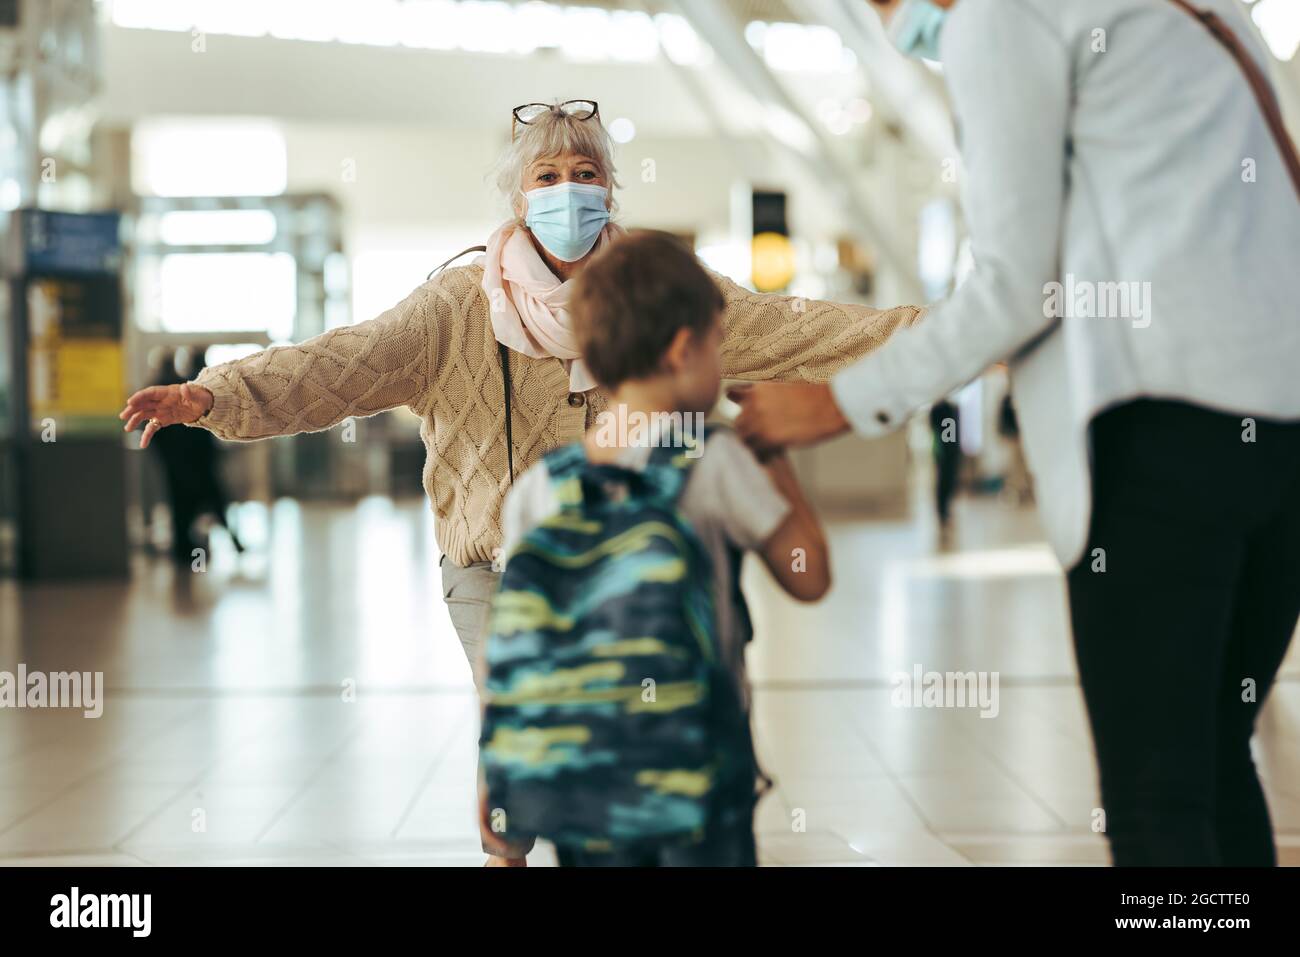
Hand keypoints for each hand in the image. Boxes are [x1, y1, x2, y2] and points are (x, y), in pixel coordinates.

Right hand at [119, 383, 213, 448]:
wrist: (204, 406)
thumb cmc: (201, 397)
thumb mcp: (198, 396)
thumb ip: (190, 393)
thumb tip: (184, 387)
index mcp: (168, 392)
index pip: (151, 393)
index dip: (140, 396)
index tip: (130, 402)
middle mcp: (162, 401)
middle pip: (144, 404)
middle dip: (133, 409)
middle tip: (123, 416)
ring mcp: (162, 410)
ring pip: (145, 415)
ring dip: (135, 420)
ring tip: (127, 428)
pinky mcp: (164, 420)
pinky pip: (153, 427)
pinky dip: (147, 434)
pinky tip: (143, 443)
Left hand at [729, 382, 850, 456]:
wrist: (831, 406)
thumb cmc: (815, 398)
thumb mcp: (785, 388)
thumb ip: (766, 397)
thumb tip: (759, 407)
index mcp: (758, 389)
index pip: (731, 395)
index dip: (738, 406)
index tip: (746, 414)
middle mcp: (754, 403)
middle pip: (738, 422)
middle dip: (748, 428)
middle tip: (764, 435)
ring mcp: (759, 421)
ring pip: (744, 438)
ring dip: (754, 442)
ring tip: (770, 444)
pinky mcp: (769, 438)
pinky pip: (755, 450)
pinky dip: (762, 453)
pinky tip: (774, 451)